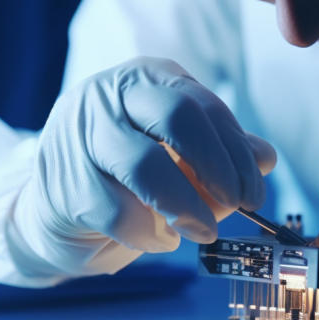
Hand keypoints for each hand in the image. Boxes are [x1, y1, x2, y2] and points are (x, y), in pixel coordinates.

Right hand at [10, 57, 275, 276]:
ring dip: (186, 207)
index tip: (254, 193)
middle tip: (237, 204)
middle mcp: (110, 94)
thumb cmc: (126, 176)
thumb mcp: (178, 156)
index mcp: (148, 79)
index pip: (205, 107)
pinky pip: (119, 213)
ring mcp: (81, 135)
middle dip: (217, 167)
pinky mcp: (64, 181)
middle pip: (177, 117)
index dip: (237, 153)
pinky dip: (149, 235)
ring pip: (146, 166)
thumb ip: (221, 153)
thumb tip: (265, 158)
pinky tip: (157, 239)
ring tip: (203, 232)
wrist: (54, 206)